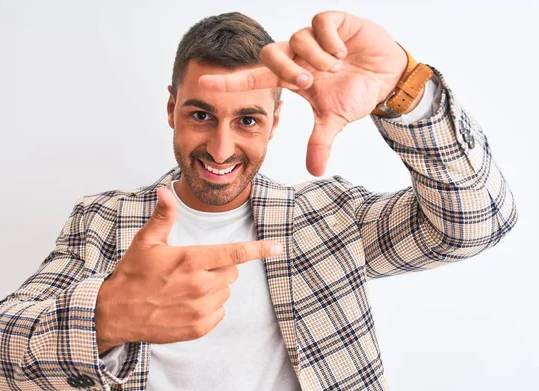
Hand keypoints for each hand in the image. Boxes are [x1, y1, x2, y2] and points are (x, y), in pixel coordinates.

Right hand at [95, 187, 280, 351]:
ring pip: (226, 293)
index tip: (277, 247)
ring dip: (214, 288)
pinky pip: (219, 313)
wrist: (115, 313)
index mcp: (190, 260)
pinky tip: (187, 304)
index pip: (234, 253)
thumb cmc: (132, 275)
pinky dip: (209, 308)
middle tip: (195, 268)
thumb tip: (166, 191)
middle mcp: (198, 285)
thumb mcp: (145, 242)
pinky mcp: (197, 327)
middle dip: (220, 267)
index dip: (259, 249)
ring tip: (187, 287)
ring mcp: (198, 308)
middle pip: (232, 272)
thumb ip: (164, 217)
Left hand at [199, 11, 408, 175]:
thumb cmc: (355, 93)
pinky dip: (331, 40)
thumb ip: (320, 141)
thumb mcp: (335, 119)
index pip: (254, 77)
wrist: (386, 75)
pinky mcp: (334, 21)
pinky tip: (344, 52)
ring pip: (297, 39)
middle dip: (286, 69)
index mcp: (291, 75)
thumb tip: (314, 171)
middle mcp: (297, 54)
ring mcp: (314, 37)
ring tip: (336, 68)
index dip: (230, 82)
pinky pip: (320, 23)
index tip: (203, 84)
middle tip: (308, 82)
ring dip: (316, 58)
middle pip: (269, 53)